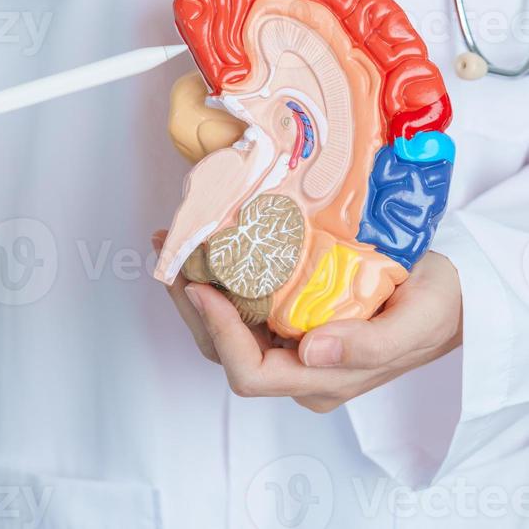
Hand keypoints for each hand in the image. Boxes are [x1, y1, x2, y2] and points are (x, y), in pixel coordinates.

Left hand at [154, 232, 461, 411]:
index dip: (218, 333)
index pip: (252, 373)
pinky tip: (206, 247)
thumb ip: (369, 346)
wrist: (454, 293)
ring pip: (227, 329)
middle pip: (225, 352)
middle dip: (191, 306)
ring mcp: (294, 342)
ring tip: (175, 244)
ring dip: (195, 289)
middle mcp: (301, 367)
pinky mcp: (294, 314)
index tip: (201, 285)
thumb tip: (312, 352)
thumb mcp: (417, 321)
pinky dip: (218, 277)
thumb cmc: (439, 307)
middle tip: (171, 253)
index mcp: (324, 380)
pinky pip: (243, 305)